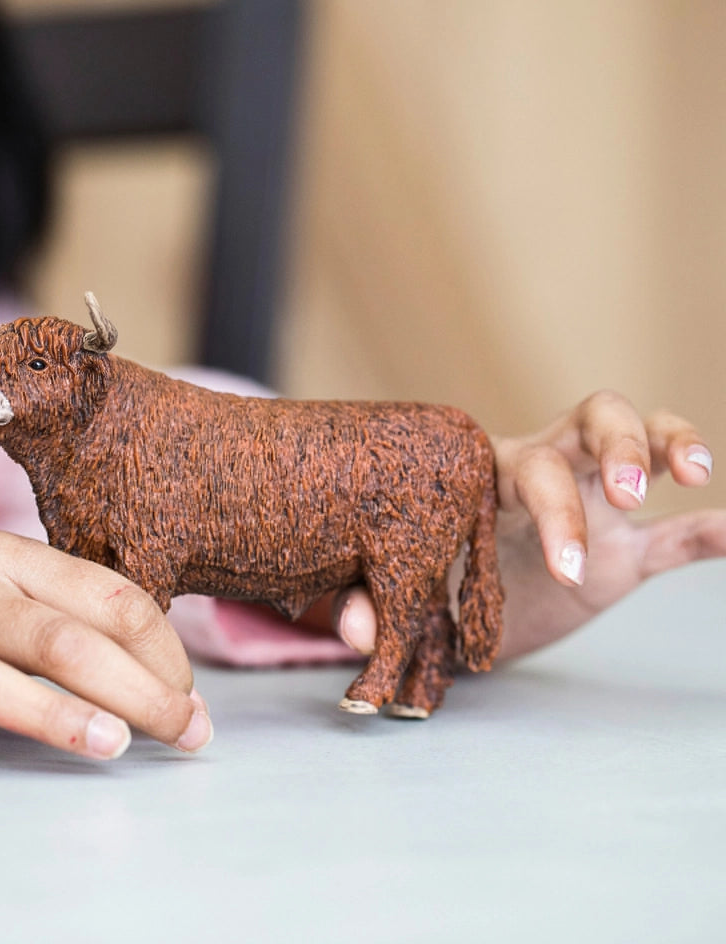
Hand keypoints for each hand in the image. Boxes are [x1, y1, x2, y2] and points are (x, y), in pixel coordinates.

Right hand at [0, 513, 210, 781]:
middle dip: (134, 689)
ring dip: (50, 714)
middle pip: (58, 640)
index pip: (108, 598)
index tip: (191, 699)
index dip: (162, 652)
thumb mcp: (15, 577)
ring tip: (112, 744)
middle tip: (185, 732)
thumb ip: (83, 618)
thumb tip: (173, 686)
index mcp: (11, 559)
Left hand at [329, 391, 725, 659]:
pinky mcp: (624, 554)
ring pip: (639, 441)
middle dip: (619, 446)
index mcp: (488, 479)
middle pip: (592, 419)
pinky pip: (675, 535)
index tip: (567, 569)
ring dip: (668, 444)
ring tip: (692, 474)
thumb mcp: (397, 595)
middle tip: (626, 494)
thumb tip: (357, 628)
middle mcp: (545, 475)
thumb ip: (370, 604)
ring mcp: (591, 509)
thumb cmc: (421, 584)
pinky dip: (710, 531)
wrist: (453, 614)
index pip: (528, 465)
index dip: (552, 508)